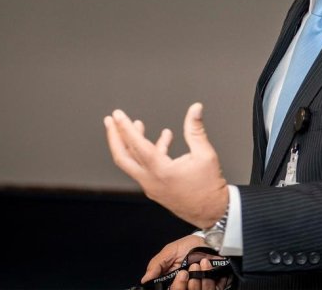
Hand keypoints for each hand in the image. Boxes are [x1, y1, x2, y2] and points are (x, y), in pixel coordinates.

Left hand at [104, 103, 228, 227]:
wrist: (212, 212)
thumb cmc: (209, 186)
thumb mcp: (205, 154)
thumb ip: (196, 129)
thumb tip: (195, 109)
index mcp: (161, 171)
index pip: (137, 145)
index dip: (125, 127)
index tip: (118, 115)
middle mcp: (151, 180)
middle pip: (123, 157)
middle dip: (114, 136)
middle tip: (110, 121)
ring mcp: (151, 186)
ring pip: (132, 163)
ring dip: (131, 143)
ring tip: (136, 125)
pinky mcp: (155, 189)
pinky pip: (144, 168)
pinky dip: (147, 152)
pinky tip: (162, 141)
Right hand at [142, 235, 232, 289]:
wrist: (208, 240)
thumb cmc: (188, 246)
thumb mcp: (169, 252)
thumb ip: (157, 265)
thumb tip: (145, 280)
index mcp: (173, 283)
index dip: (174, 287)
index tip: (174, 279)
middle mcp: (186, 287)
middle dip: (181, 285)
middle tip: (184, 272)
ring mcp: (199, 288)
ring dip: (197, 279)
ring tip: (198, 264)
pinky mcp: (213, 286)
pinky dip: (209, 277)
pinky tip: (206, 265)